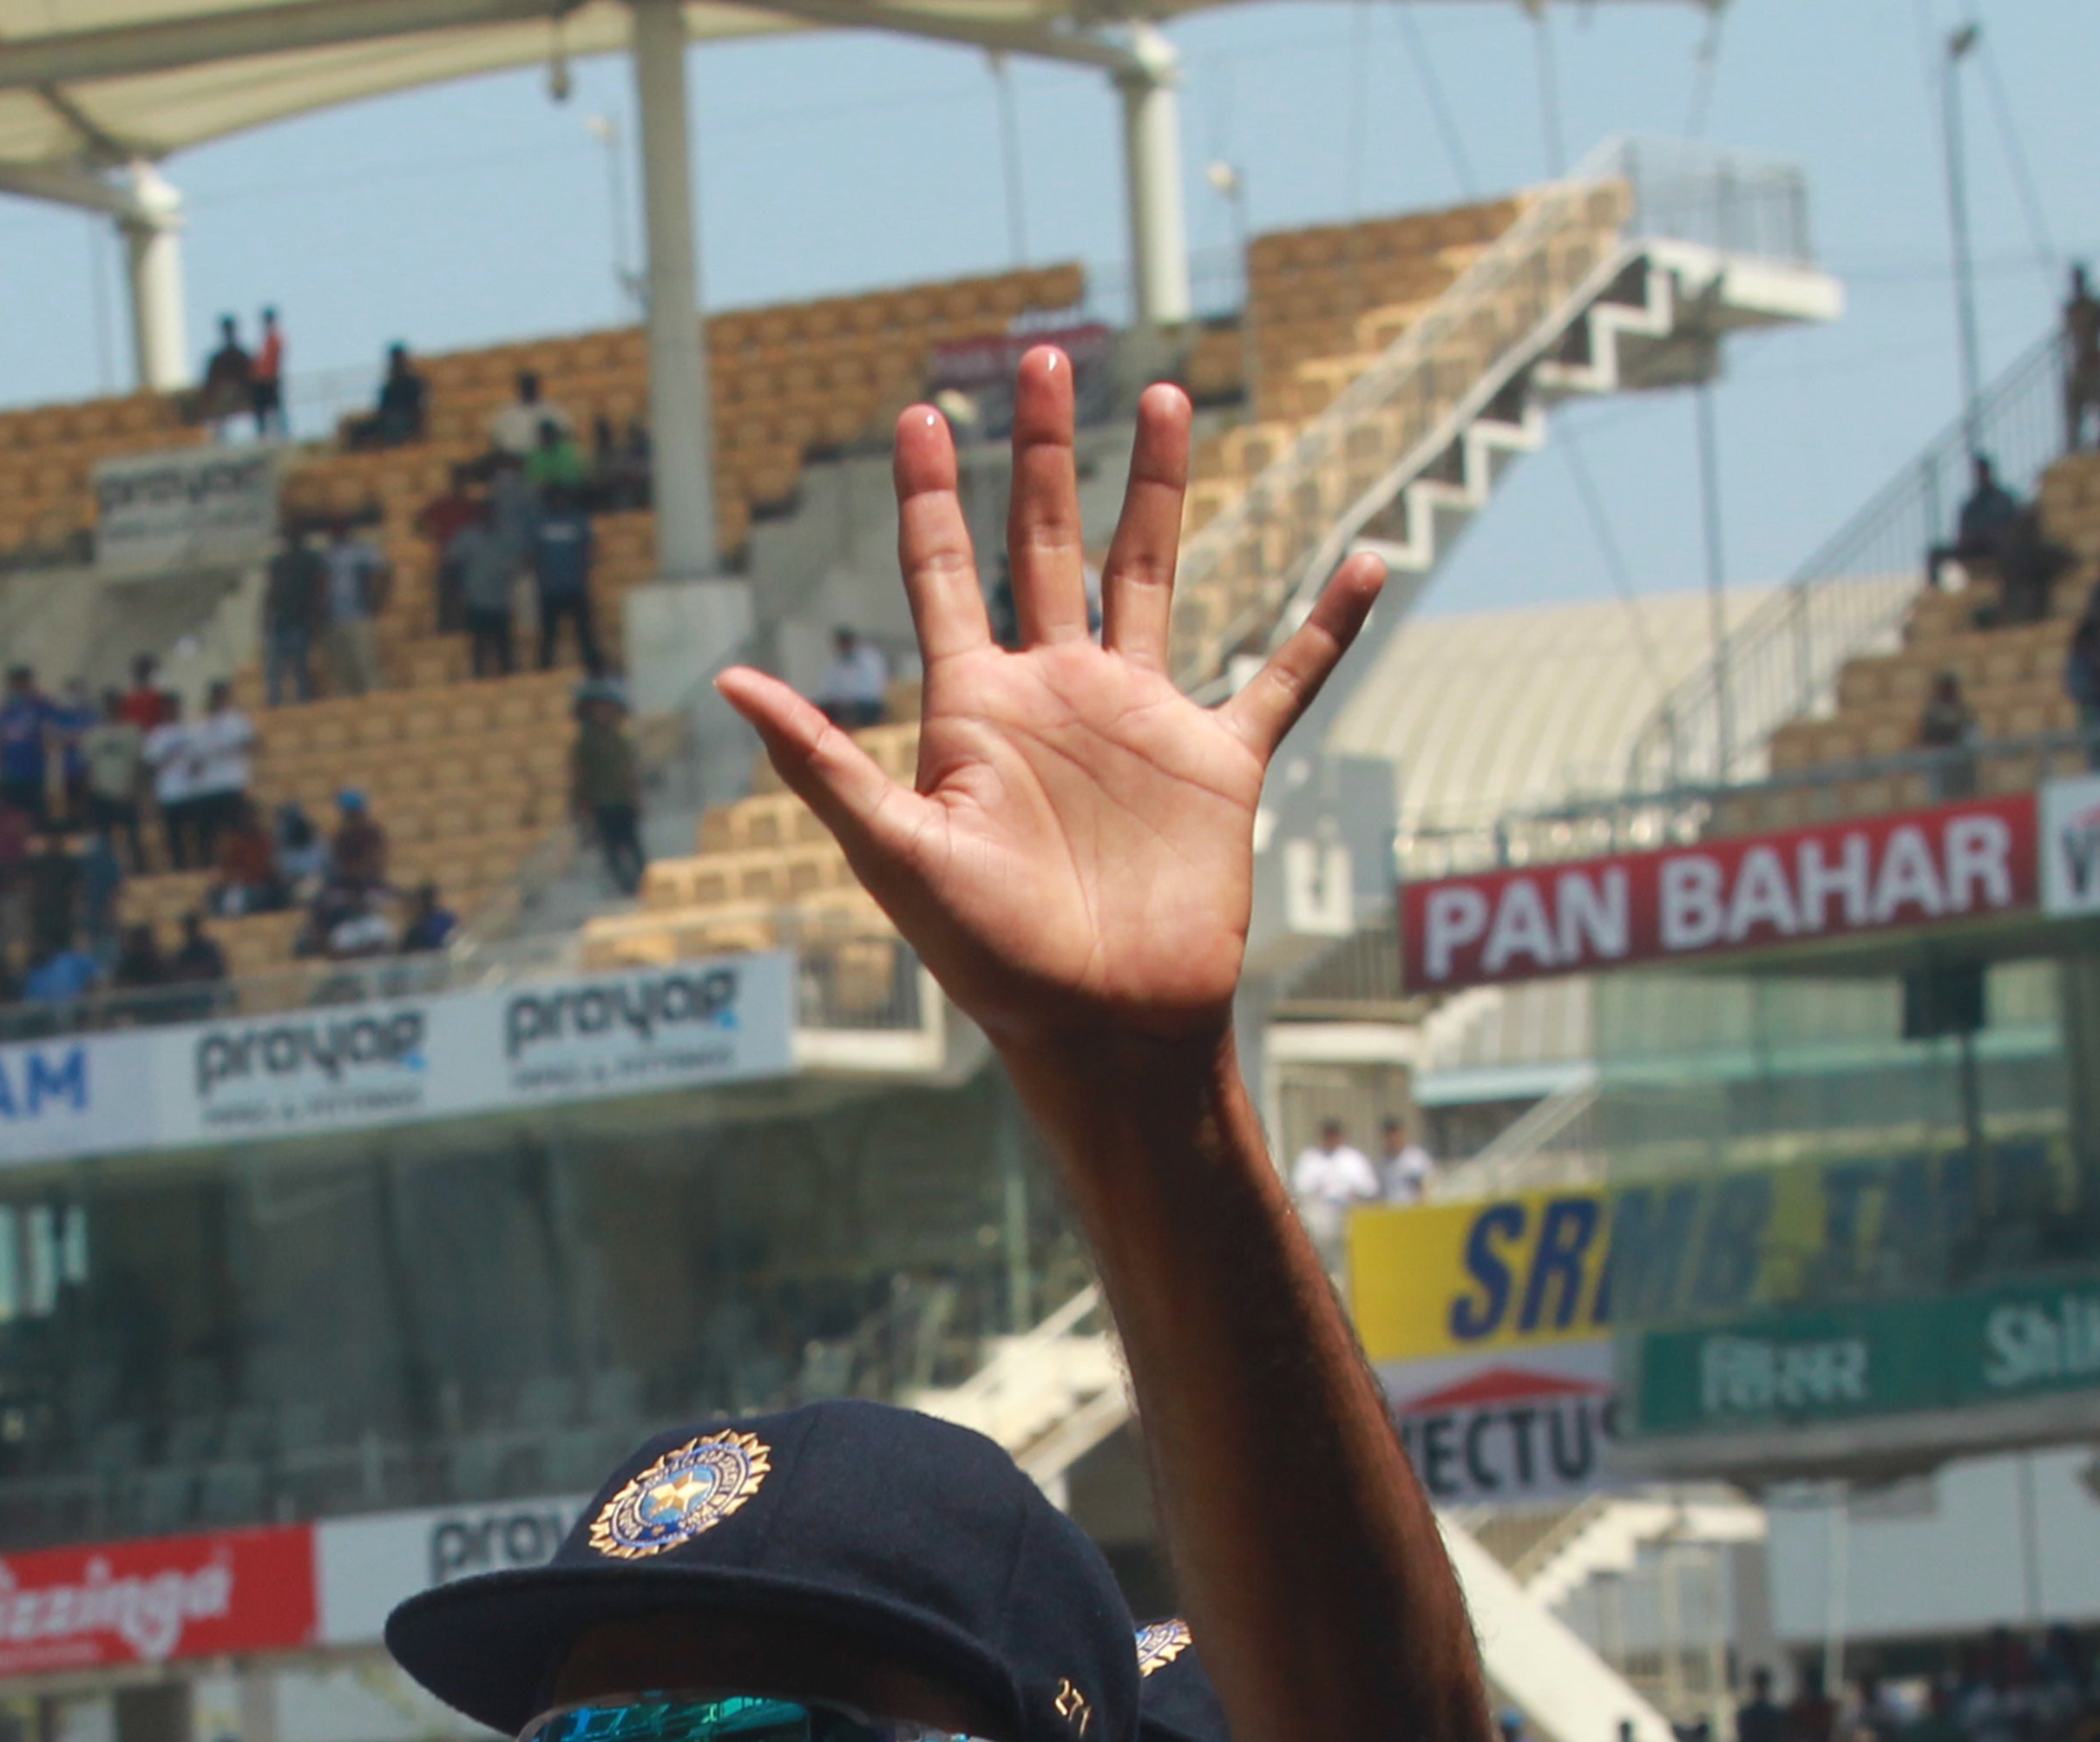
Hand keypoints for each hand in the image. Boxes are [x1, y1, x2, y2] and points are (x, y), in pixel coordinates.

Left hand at [712, 342, 1379, 1096]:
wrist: (1099, 1027)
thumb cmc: (989, 958)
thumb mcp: (894, 852)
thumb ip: (819, 762)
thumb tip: (730, 683)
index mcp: (976, 706)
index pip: (945, 571)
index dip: (932, 493)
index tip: (921, 412)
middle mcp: (1056, 694)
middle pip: (1049, 542)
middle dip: (1046, 450)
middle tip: (1044, 355)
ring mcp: (1140, 720)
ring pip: (1152, 572)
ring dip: (1160, 487)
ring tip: (1163, 397)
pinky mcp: (1217, 762)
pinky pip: (1283, 677)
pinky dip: (1329, 625)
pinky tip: (1368, 562)